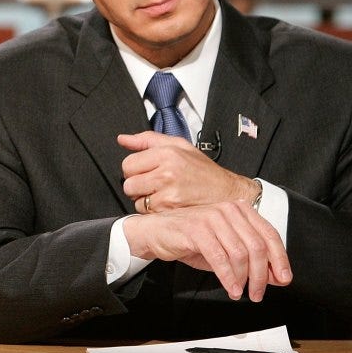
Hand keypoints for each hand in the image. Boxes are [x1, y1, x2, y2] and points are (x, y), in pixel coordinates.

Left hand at [118, 131, 257, 212]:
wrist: (229, 194)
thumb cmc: (204, 171)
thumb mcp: (179, 146)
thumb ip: (147, 140)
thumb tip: (122, 139)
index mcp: (167, 153)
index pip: (128, 164)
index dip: (134, 170)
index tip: (145, 172)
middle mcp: (167, 172)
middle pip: (128, 184)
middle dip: (137, 186)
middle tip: (153, 185)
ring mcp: (169, 192)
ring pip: (136, 200)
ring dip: (145, 200)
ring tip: (163, 195)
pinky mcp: (172, 210)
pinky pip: (148, 213)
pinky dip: (154, 211)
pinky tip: (168, 204)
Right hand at [123, 202, 291, 301]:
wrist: (154, 233)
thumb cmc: (189, 241)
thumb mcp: (225, 251)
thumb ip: (250, 260)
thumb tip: (276, 276)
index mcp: (239, 210)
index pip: (269, 234)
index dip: (280, 259)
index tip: (283, 279)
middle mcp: (227, 210)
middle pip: (257, 246)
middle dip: (262, 275)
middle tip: (258, 293)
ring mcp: (211, 218)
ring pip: (240, 253)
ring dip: (244, 279)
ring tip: (241, 292)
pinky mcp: (196, 229)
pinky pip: (220, 257)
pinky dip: (228, 277)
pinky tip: (231, 288)